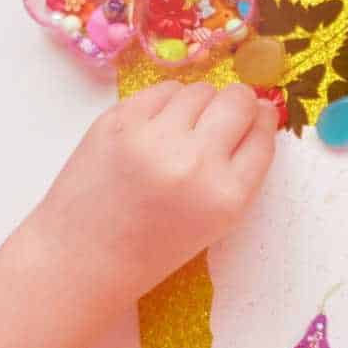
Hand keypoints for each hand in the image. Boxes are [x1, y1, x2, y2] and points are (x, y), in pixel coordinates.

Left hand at [21, 81, 276, 319]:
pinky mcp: (120, 120)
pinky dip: (166, 103)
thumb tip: (258, 113)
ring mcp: (155, 138)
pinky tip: (156, 128)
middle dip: (239, 103)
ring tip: (183, 130)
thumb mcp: (213, 222)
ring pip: (200, 90)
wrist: (83, 257)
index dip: (264, 121)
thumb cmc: (151, 247)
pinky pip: (162, 91)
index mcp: (226, 197)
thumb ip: (238, 173)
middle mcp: (196, 162)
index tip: (260, 115)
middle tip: (225, 115)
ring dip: (200, 104)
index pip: (263, 137)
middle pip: (238, 101)